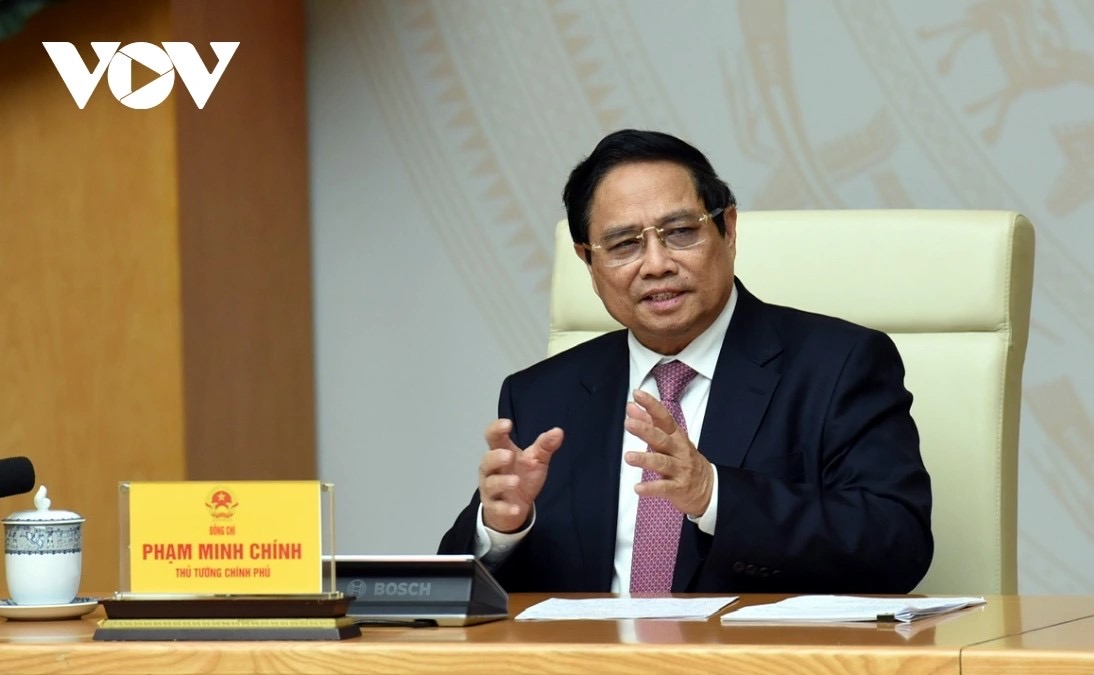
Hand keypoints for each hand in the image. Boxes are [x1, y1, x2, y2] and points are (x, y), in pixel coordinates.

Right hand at [478, 419, 563, 532]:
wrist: (514, 508)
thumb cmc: (522, 477)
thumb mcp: (536, 460)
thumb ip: (545, 446)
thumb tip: (558, 431)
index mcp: (500, 452)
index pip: (493, 437)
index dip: (497, 429)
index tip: (508, 424)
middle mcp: (491, 470)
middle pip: (487, 460)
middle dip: (496, 457)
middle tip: (509, 455)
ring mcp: (491, 489)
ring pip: (490, 484)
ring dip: (502, 482)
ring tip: (516, 481)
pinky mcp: (495, 507)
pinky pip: (497, 507)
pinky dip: (506, 508)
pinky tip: (516, 508)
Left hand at [623, 389, 713, 516]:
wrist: (709, 488)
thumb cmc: (684, 460)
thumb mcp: (670, 440)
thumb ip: (650, 423)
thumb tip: (631, 407)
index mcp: (676, 437)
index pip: (664, 418)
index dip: (651, 406)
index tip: (637, 395)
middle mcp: (679, 451)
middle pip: (662, 438)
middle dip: (646, 430)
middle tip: (629, 423)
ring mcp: (680, 470)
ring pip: (662, 463)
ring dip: (645, 459)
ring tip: (628, 457)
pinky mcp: (679, 488)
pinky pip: (664, 488)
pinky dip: (651, 488)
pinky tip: (638, 488)